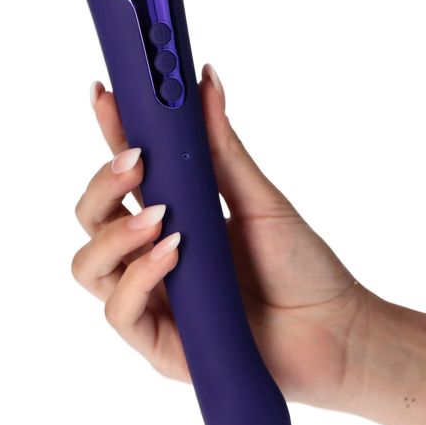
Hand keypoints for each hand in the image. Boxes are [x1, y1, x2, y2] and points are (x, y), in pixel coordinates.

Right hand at [72, 64, 369, 409]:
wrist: (336, 330)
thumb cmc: (298, 264)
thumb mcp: (257, 198)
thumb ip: (223, 147)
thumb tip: (206, 82)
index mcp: (170, 218)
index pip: (124, 174)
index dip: (108, 134)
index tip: (105, 95)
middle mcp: (149, 256)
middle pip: (91, 217)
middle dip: (102, 185)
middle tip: (135, 161)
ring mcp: (150, 299)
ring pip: (89, 265)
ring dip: (114, 234)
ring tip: (159, 218)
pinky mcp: (157, 343)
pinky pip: (120, 311)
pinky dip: (140, 277)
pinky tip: (173, 255)